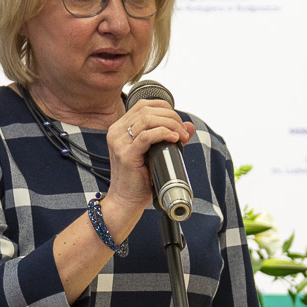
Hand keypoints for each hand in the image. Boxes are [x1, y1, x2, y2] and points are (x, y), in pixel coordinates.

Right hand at [103, 100, 194, 236]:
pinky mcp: (127, 154)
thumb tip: (189, 126)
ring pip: (148, 119)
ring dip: (170, 125)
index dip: (165, 108)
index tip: (178, 121)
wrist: (126, 201)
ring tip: (181, 137)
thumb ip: (169, 136)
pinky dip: (163, 133)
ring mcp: (120, 142)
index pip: (143, 105)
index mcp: (120, 128)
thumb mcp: (155, 153)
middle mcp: (117, 131)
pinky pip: (146, 136)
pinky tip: (174, 139)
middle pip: (147, 109)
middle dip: (171, 117)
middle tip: (184, 131)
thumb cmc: (139, 179)